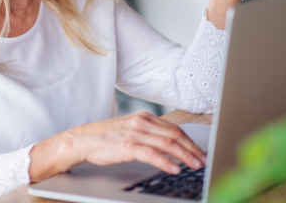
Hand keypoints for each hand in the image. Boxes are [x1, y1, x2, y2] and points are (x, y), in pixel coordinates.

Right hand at [29, 111, 205, 182]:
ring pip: (167, 143)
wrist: (82, 140)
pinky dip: (166, 161)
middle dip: (192, 148)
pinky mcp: (128, 146)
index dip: (189, 140)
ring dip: (185, 155)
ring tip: (195, 165)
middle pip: (174, 134)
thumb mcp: (130, 130)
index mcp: (144, 117)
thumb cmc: (106, 138)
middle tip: (203, 160)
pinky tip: (175, 168)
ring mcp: (135, 133)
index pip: (174, 127)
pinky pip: (152, 154)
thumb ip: (149, 133)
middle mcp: (142, 122)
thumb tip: (170, 145)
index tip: (200, 151)